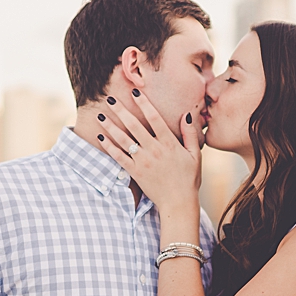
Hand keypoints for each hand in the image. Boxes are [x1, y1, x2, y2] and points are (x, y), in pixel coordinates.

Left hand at [95, 90, 202, 212]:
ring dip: (110, 127)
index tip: (134, 92)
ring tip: (100, 116)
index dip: (143, 103)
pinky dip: (109, 147)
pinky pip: (119, 157)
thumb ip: (189, 134)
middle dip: (121, 110)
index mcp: (169, 143)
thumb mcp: (195, 155)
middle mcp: (154, 150)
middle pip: (134, 125)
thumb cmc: (189, 179)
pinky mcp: (135, 172)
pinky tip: (101, 137)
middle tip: (109, 99)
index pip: (154, 118)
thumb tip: (186, 115)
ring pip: (123, 140)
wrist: (178, 203)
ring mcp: (143, 161)